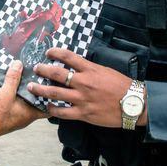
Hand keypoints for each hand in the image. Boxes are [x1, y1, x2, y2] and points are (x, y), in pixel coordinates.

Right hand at [0, 61, 46, 136]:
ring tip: (28, 81)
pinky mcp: (10, 116)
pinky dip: (19, 97)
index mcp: (30, 114)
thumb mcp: (6, 92)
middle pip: (38, 104)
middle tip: (42, 79)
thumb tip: (18, 64)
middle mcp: (26, 117)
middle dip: (40, 92)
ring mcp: (18, 118)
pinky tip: (15, 89)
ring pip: (28, 104)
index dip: (53, 97)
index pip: (49, 108)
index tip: (54, 86)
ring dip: (28, 95)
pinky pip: (19, 105)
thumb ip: (13, 78)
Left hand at [28, 48, 145, 127]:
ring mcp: (82, 99)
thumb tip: (77, 66)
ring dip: (41, 90)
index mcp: (90, 69)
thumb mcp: (106, 71)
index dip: (55, 52)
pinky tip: (47, 107)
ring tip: (32, 87)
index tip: (48, 52)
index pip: (68, 57)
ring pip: (55, 93)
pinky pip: (63, 112)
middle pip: (57, 74)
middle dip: (43, 70)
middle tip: (36, 68)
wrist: (134, 104)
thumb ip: (90, 69)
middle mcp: (83, 82)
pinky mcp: (83, 113)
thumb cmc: (122, 86)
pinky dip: (53, 110)